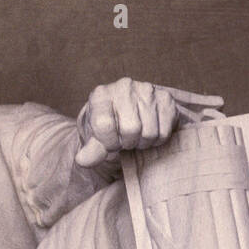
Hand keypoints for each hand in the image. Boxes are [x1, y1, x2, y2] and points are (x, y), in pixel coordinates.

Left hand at [74, 79, 223, 167]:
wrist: (125, 116)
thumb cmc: (107, 127)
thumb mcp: (94, 138)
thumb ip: (91, 150)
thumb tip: (83, 161)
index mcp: (101, 94)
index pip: (104, 125)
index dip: (107, 142)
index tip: (108, 142)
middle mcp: (124, 86)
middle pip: (130, 129)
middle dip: (127, 142)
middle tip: (124, 139)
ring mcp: (147, 90)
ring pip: (149, 132)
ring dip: (142, 142)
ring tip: (136, 135)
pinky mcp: (165, 98)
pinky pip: (164, 132)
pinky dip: (157, 139)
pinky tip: (148, 130)